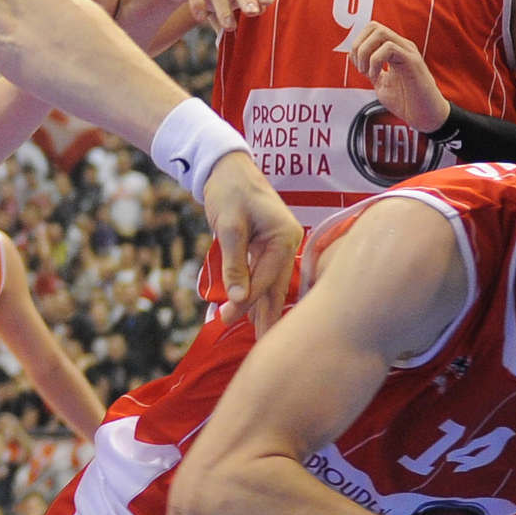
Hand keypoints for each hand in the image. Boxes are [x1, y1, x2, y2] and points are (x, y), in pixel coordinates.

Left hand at [199, 153, 300, 333]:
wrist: (227, 167)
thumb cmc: (229, 191)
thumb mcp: (228, 227)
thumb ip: (234, 263)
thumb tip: (237, 298)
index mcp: (284, 237)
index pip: (266, 278)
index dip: (246, 300)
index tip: (227, 319)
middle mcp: (288, 244)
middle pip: (276, 286)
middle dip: (266, 315)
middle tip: (264, 347)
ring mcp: (280, 245)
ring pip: (272, 283)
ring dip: (264, 307)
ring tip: (264, 337)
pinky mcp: (269, 247)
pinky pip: (265, 275)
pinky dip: (259, 292)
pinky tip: (256, 312)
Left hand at [347, 21, 450, 131]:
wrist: (425, 117)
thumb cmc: (406, 102)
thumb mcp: (381, 83)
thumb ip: (369, 68)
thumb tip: (353, 56)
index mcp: (395, 50)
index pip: (372, 29)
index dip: (357, 44)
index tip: (359, 67)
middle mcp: (402, 47)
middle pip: (374, 26)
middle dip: (358, 46)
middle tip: (361, 68)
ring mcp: (408, 52)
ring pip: (381, 33)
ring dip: (365, 53)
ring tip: (368, 72)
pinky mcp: (413, 61)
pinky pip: (389, 48)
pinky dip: (375, 61)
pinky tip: (376, 77)